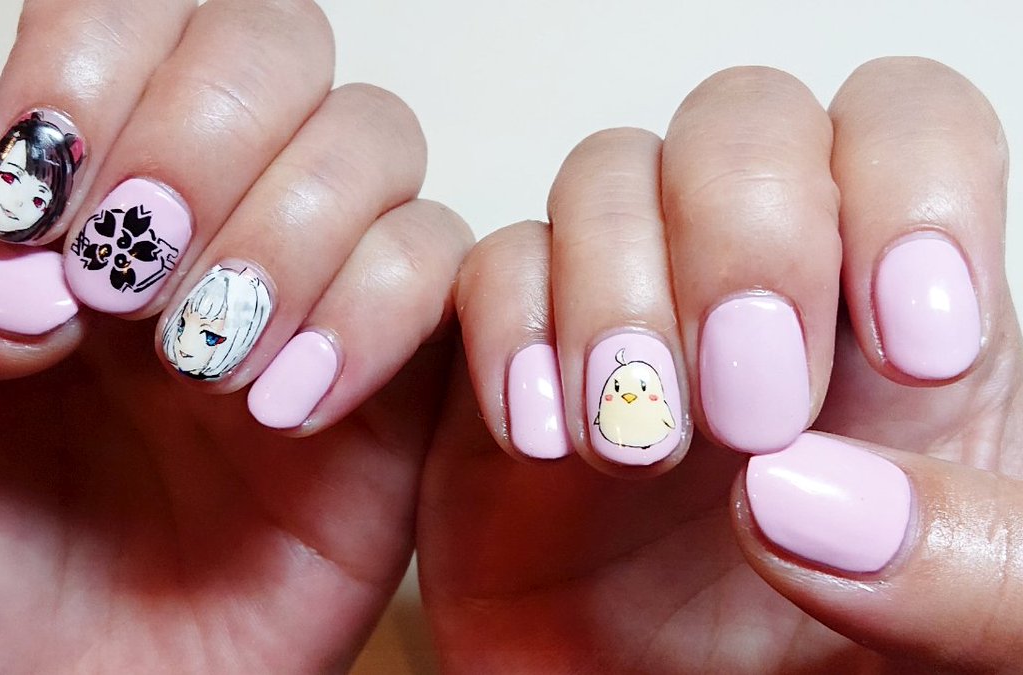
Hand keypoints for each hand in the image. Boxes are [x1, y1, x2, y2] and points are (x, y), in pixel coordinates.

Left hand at [0, 1, 469, 670]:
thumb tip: (19, 275)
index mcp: (65, 187)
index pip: (132, 8)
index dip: (99, 63)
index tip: (33, 201)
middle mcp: (202, 216)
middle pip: (275, 45)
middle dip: (207, 137)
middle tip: (125, 275)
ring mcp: (304, 294)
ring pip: (375, 144)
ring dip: (292, 231)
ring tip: (197, 364)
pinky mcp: (388, 392)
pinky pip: (446, 280)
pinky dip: (377, 315)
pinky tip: (279, 409)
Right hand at [420, 57, 1021, 670]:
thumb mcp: (985, 643)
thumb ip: (978, 568)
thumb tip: (812, 492)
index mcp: (899, 322)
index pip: (905, 127)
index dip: (912, 186)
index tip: (913, 339)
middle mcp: (754, 296)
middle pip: (744, 123)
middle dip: (745, 240)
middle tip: (750, 410)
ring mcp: (622, 322)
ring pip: (605, 175)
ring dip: (614, 294)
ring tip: (636, 447)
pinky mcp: (507, 369)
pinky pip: (483, 271)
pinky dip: (506, 336)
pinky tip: (542, 441)